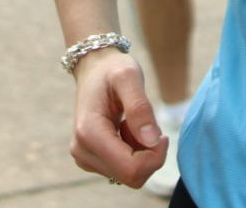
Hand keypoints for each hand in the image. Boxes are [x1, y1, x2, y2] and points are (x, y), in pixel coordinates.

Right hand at [69, 49, 168, 186]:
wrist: (94, 68)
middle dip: (149, 156)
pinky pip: (122, 170)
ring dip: (141, 153)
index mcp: (89, 133)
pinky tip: (126, 131)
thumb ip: (140, 108)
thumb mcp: (129, 77)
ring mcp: (84, 158)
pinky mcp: (90, 160)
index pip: (131, 169)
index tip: (162, 134)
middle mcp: (82, 151)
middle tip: (148, 125)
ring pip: (128, 176)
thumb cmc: (112, 69)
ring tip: (132, 124)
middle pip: (131, 177)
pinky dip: (133, 153)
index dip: (155, 157)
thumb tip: (152, 141)